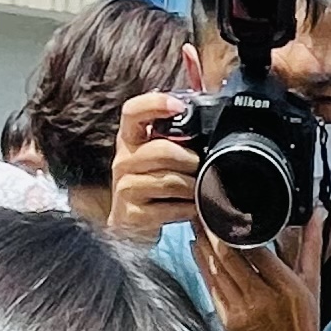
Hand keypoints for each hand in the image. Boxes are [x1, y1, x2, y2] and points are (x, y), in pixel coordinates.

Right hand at [108, 90, 198, 235]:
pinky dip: (187, 209)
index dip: (155, 104)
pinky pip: (169, 209)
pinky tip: (189, 208)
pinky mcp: (131, 215)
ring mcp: (124, 188)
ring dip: (191, 186)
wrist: (134, 226)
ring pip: (169, 181)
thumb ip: (175, 135)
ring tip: (197, 189)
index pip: (133, 111)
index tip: (179, 106)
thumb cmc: (154, 183)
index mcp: (130, 138)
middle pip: (161, 151)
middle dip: (190, 159)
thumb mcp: (159, 156)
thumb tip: (208, 117)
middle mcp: (123, 160)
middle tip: (201, 166)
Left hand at [196, 206, 328, 330]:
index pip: (256, 249)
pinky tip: (197, 251)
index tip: (229, 210)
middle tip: (202, 210)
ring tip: (195, 224)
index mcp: (287, 287)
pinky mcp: (228, 322)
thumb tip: (316, 216)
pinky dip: (202, 267)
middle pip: (230, 257)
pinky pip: (211, 288)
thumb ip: (311, 246)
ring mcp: (242, 312)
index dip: (238, 228)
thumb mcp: (313, 283)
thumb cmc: (305, 325)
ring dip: (203, 245)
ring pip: (216, 270)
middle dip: (212, 231)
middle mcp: (263, 299)